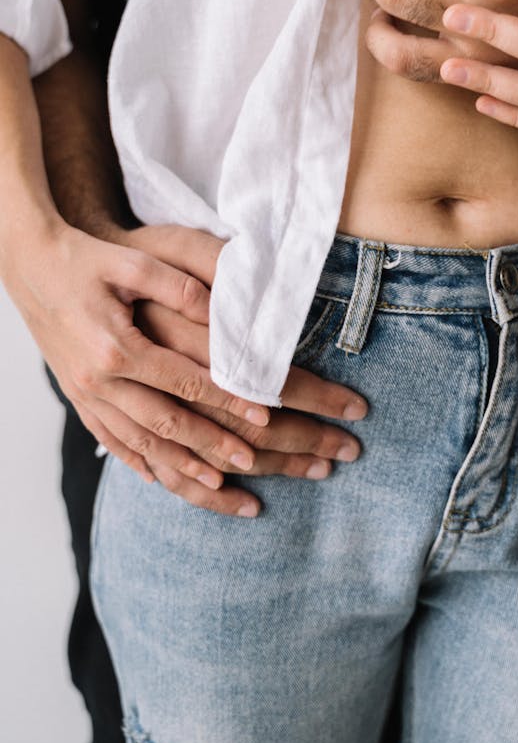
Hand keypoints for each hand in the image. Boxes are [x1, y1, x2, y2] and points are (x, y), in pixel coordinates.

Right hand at [3, 218, 274, 497]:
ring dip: (177, 464)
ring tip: (215, 482)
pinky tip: (158, 476)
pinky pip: (107, 438)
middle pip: (164, 423)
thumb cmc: (85, 259)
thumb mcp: (134, 265)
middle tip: (250, 461)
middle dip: (210, 444)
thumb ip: (180, 289)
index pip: (184, 382)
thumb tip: (223, 314)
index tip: (262, 414)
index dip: (226, 399)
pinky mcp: (74, 395)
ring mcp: (82, 393)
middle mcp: (97, 380)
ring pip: (136, 441)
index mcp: (115, 349)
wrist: (30, 264)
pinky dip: (134, 460)